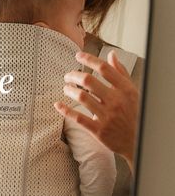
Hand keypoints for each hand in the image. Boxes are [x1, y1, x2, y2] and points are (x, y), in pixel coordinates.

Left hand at [54, 50, 138, 168]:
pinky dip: (65, 110)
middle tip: (68, 76)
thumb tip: (111, 55)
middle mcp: (116, 101)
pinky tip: (58, 105)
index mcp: (125, 90)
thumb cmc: (134, 114)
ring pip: (82, 97)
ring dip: (69, 90)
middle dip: (74, 75)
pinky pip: (78, 118)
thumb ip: (121, 73)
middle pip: (89, 80)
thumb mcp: (132, 91)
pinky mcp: (98, 130)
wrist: (137, 140)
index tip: (78, 56)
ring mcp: (106, 116)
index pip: (104, 69)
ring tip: (66, 88)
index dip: (89, 59)